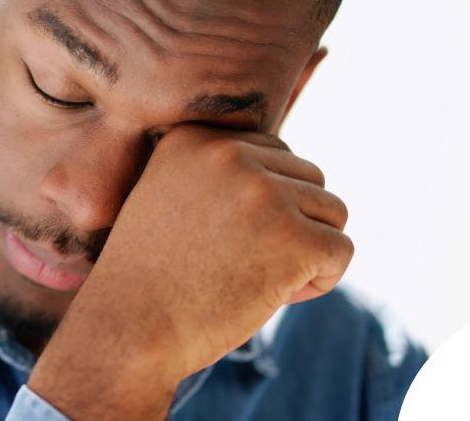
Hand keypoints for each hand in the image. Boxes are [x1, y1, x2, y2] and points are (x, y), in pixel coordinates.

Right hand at [27, 123, 352, 418]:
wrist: (128, 331)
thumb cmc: (150, 277)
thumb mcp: (169, 197)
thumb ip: (218, 173)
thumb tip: (290, 168)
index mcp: (196, 137)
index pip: (273, 153)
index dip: (264, 205)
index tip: (227, 239)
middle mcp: (230, 153)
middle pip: (309, 177)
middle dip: (292, 224)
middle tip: (245, 265)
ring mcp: (263, 194)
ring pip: (332, 211)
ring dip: (307, 250)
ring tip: (258, 279)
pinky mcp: (292, 238)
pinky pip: (341, 251)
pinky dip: (321, 280)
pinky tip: (277, 297)